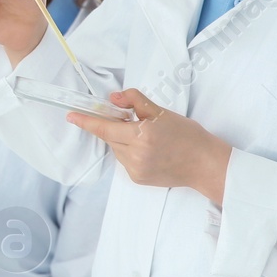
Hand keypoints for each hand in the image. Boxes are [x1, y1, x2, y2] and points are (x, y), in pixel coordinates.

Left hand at [67, 89, 232, 205]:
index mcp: (142, 136)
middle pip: (110, 138)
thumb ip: (135, 102)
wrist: (205, 164)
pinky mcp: (138, 179)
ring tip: (145, 137)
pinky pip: (124, 161)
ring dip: (122, 140)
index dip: (87, 122)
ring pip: (117, 150)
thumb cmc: (187, 136)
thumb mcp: (162, 112)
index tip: (71, 116)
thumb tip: (114, 97)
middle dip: (114, 127)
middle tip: (129, 120)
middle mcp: (136, 155)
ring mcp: (136, 170)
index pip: (105, 128)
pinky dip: (129, 152)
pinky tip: (148, 150)